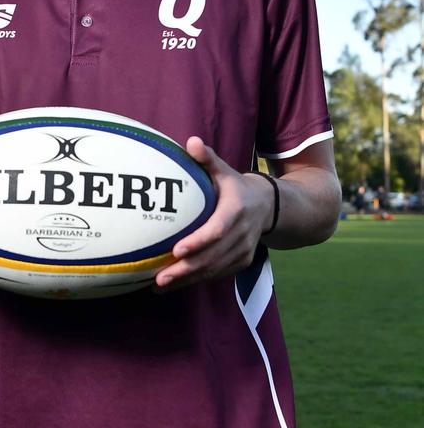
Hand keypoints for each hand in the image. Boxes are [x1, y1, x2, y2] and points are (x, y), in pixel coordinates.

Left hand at [154, 137, 274, 291]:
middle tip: (159, 277)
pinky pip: (217, 275)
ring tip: (159, 285)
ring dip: (187, 280)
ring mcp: (244, 250)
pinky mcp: (241, 262)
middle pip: (213, 257)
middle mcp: (243, 233)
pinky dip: (195, 281)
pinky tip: (172, 286)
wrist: (268, 206)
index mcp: (236, 210)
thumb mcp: (224, 170)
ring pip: (214, 270)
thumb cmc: (235, 186)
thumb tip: (191, 142)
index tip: (176, 250)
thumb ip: (208, 159)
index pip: (217, 230)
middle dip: (185, 269)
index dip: (198, 242)